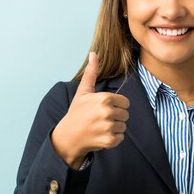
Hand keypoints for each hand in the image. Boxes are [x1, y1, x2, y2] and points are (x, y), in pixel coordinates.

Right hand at [51, 52, 129, 168]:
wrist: (68, 136)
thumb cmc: (77, 112)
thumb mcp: (83, 91)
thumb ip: (91, 73)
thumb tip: (93, 53)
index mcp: (104, 98)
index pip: (125, 102)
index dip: (116, 106)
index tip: (103, 109)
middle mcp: (107, 112)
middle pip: (126, 114)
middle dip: (116, 117)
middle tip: (100, 119)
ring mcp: (108, 127)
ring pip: (123, 126)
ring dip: (114, 128)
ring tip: (99, 127)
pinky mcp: (109, 140)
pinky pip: (121, 138)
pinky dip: (113, 139)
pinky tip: (100, 136)